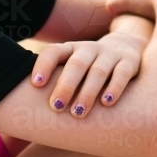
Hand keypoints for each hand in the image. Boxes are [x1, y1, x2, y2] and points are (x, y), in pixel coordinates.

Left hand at [30, 31, 147, 117]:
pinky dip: (115, 88)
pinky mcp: (130, 62)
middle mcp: (89, 49)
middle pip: (77, 64)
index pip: (54, 51)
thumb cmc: (91, 66)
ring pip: (98, 71)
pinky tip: (107, 102)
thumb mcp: (73, 65)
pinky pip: (122, 74)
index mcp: (71, 49)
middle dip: (66, 85)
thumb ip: (56, 80)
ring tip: (79, 112)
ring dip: (88, 92)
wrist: (129, 45)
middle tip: (57, 107)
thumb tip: (27, 109)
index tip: (36, 84)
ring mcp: (110, 54)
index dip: (44, 65)